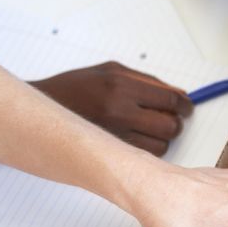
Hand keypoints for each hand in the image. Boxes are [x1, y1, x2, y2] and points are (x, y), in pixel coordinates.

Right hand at [31, 61, 193, 155]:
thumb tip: (178, 93)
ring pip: (161, 144)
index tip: (186, 108)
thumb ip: (147, 81)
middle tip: (169, 119)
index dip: (184, 105)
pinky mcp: (109, 150)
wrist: (41, 110)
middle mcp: (119, 109)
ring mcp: (114, 133)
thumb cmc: (76, 87)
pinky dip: (149, 150)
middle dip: (175, 123)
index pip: (170, 99)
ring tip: (150, 129)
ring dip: (162, 138)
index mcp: (121, 84)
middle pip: (169, 125)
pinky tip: (138, 140)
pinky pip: (145, 156)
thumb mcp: (111, 70)